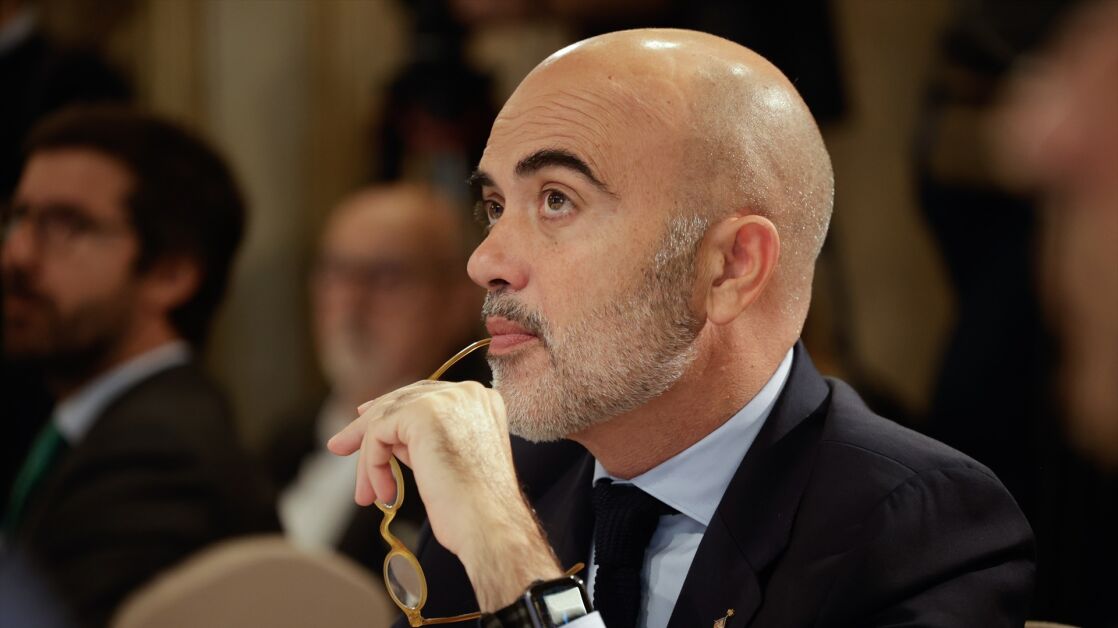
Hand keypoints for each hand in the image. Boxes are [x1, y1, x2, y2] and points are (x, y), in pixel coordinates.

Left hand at [326, 380, 562, 609]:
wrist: (489, 526)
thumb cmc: (476, 508)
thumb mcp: (452, 461)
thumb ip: (425, 440)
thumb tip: (388, 438)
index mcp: (480, 400)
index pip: (425, 395)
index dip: (392, 409)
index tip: (364, 424)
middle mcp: (466, 393)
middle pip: (401, 399)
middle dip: (367, 427)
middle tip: (339, 446)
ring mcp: (446, 399)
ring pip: (386, 418)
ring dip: (370, 459)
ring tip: (367, 493)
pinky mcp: (423, 413)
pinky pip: (378, 433)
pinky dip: (372, 464)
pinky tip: (383, 492)